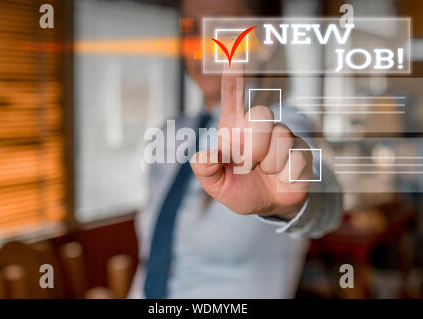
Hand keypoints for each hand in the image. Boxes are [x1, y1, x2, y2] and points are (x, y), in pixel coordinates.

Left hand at [190, 65, 312, 218]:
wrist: (270, 206)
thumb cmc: (241, 189)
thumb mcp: (217, 185)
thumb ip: (206, 172)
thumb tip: (202, 157)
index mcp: (234, 130)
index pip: (232, 99)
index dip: (233, 78)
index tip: (233, 57)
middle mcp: (259, 128)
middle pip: (261, 114)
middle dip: (254, 145)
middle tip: (249, 165)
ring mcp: (282, 137)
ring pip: (281, 137)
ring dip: (270, 164)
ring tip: (265, 173)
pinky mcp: (301, 150)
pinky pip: (296, 156)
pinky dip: (285, 174)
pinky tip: (282, 178)